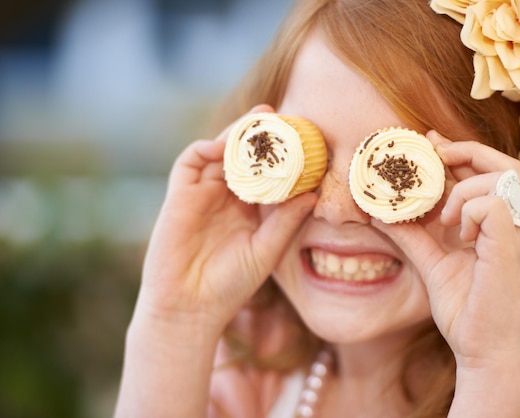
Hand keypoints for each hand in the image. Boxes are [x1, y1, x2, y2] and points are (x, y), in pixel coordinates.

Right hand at [138, 104, 317, 327]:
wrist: (189, 308)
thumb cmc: (229, 286)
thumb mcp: (266, 250)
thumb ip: (287, 222)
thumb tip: (314, 194)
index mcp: (248, 211)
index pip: (266, 173)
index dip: (281, 155)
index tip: (302, 139)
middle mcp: (225, 198)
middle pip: (242, 156)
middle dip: (259, 135)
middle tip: (280, 116)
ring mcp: (201, 195)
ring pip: (219, 152)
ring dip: (236, 134)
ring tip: (260, 120)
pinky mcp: (179, 196)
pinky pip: (190, 161)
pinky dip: (207, 147)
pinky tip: (227, 143)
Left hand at [376, 130, 519, 365]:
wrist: (482, 350)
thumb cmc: (465, 309)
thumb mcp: (431, 263)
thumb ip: (410, 235)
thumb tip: (377, 213)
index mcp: (501, 224)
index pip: (489, 172)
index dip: (461, 151)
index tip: (429, 141)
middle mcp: (515, 223)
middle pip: (505, 163)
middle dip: (467, 150)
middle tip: (434, 153)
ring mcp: (518, 234)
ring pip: (501, 177)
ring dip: (463, 189)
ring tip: (445, 219)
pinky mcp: (512, 246)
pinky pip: (494, 204)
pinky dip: (469, 210)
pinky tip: (457, 234)